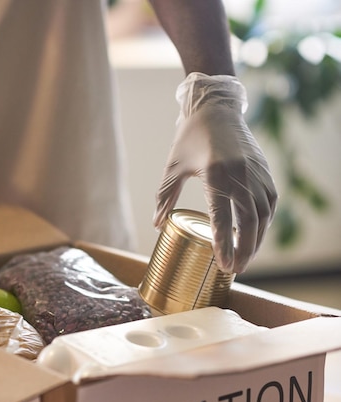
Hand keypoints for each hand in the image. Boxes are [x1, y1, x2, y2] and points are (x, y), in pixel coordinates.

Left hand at [153, 73, 276, 273]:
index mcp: (216, 175)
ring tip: (246, 258)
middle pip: (249, 222)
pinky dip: (265, 221)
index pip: (223, 219)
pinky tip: (256, 234)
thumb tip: (157, 225)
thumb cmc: (190, 136)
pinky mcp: (264, 170)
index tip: (223, 265)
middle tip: (236, 270)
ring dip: (257, 240)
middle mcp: (241, 175)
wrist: (216, 107)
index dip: (224, 245)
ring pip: (264, 215)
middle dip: (245, 250)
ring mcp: (256, 173)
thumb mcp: (173, 166)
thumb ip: (165, 196)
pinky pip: (269, 202)